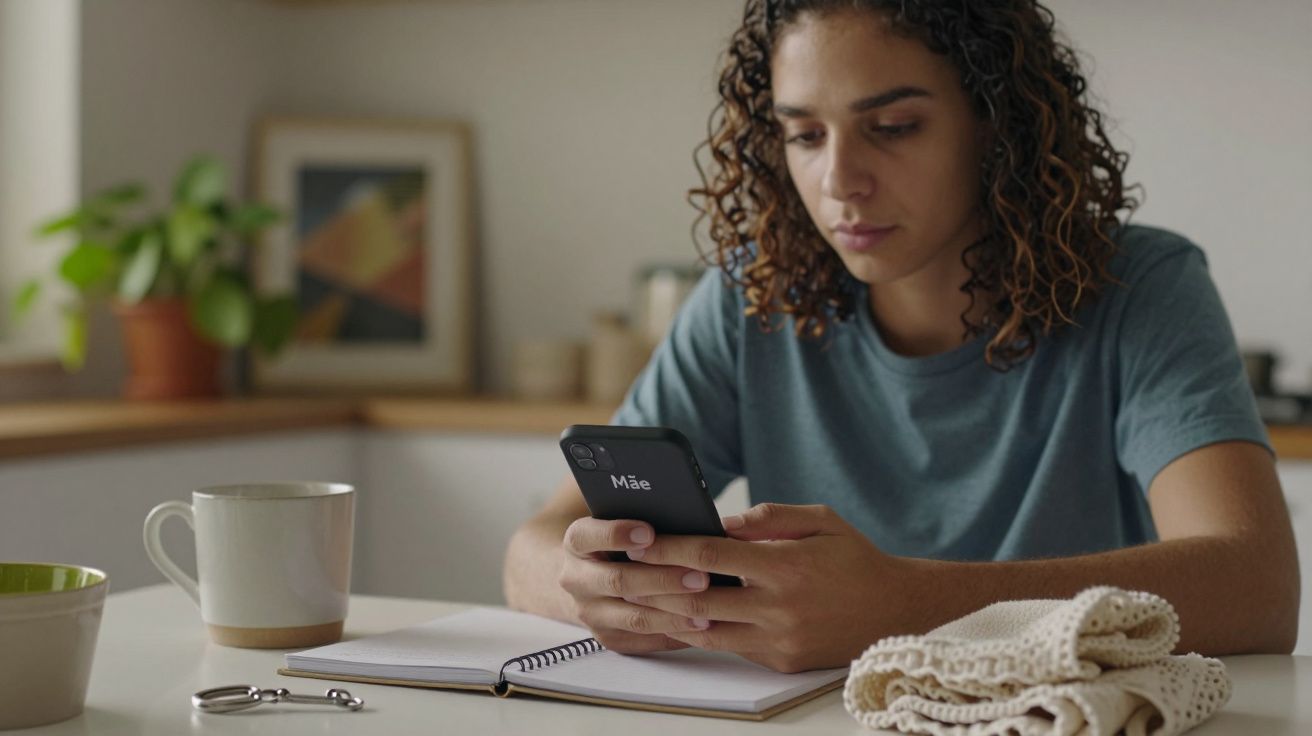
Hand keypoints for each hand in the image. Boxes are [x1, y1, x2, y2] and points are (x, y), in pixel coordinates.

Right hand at [558, 516, 714, 653]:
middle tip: (700, 577)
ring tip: (708, 610)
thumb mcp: (617, 521)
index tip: (649, 532)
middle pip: (619, 581)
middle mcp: (576, 579)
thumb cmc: (617, 542)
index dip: (617, 534)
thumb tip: (684, 517)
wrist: (588, 578)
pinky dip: (674, 634)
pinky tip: (700, 628)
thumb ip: (641, 516)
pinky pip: (645, 640)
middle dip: (662, 580)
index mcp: (576, 542)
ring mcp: (590, 613)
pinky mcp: (608, 638)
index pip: (588, 536)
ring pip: (635, 618)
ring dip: (674, 614)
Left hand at [624, 503, 907, 671]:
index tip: (641, 538)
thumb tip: (723, 521)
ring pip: (706, 630)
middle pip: (697, 597)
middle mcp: (778, 607)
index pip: (710, 555)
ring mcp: (778, 639)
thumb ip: (770, 518)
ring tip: (640, 596)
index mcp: (785, 566)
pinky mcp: (780, 661)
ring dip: (670, 614)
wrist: (897, 611)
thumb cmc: (855, 559)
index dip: (670, 547)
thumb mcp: (821, 520)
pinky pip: (729, 646)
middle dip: (655, 585)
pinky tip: (679, 616)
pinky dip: (701, 631)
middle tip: (623, 572)